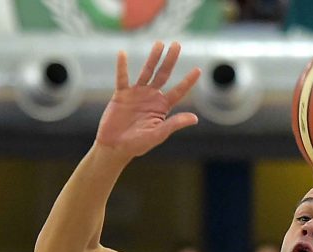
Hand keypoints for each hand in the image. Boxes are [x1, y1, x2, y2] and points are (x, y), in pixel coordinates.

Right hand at [95, 42, 200, 160]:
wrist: (114, 148)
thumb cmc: (137, 145)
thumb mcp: (157, 135)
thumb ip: (174, 124)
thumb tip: (195, 118)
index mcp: (162, 107)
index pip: (178, 91)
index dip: (188, 81)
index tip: (198, 70)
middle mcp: (151, 97)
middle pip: (163, 74)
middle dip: (170, 60)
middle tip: (177, 45)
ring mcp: (136, 94)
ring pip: (146, 71)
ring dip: (153, 58)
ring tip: (159, 43)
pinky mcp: (121, 95)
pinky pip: (122, 78)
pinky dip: (122, 66)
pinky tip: (122, 53)